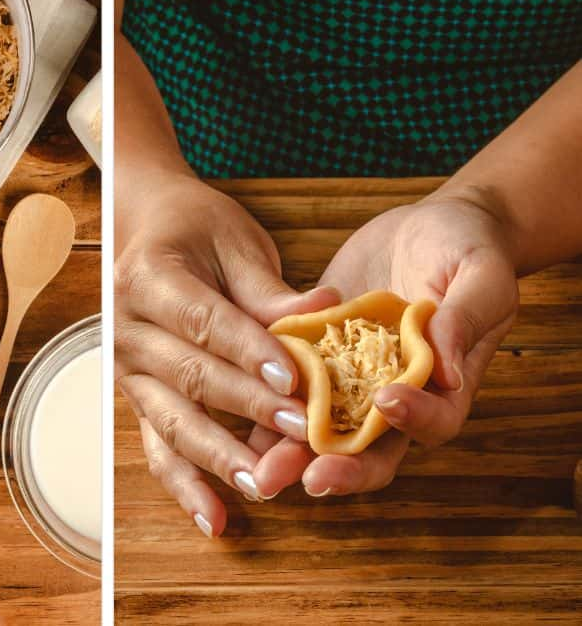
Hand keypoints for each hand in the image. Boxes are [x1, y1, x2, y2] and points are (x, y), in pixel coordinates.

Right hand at [115, 173, 339, 535]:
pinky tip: (215, 520)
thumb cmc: (195, 231)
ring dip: (218, 456)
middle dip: (246, 408)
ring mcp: (127, 371)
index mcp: (148, 279)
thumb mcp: (235, 243)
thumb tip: (323, 312)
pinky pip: (158, 449)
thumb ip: (271, 290)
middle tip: (298, 431)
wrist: (146, 231)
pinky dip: (185, 487)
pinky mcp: (138, 401)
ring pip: (172, 422)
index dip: (247, 352)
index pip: (202, 322)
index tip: (291, 379)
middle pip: (190, 377)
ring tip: (260, 483)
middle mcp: (126, 329)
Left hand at [253, 186, 518, 497]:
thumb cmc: (465, 249)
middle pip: (371, 449)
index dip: (415, 420)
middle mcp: (393, 395)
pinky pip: (284, 391)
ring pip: (318, 432)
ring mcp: (348, 383)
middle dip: (341, 467)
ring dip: (289, 455)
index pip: (435, 421)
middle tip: (312, 479)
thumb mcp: (479, 276)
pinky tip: (230, 415)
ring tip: (259, 474)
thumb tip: (450, 373)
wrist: (425, 228)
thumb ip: (465, 320)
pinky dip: (260, 407)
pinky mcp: (312, 360)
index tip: (387, 400)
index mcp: (443, 384)